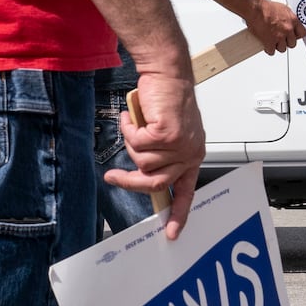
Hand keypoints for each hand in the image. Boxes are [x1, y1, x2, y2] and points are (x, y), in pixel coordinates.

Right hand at [105, 72, 204, 238]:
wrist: (167, 71)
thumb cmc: (165, 97)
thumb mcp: (168, 130)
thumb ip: (161, 152)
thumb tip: (143, 173)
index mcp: (192, 154)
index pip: (186, 191)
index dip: (178, 214)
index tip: (171, 233)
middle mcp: (190, 152)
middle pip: (155, 182)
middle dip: (130, 181)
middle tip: (112, 177)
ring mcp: (180, 144)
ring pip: (141, 161)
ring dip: (131, 141)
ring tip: (136, 122)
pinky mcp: (167, 134)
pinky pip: (136, 143)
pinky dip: (129, 128)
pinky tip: (135, 114)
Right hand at [245, 0, 305, 53]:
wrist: (255, 9)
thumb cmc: (266, 7)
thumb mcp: (283, 9)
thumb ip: (288, 18)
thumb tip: (289, 21)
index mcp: (293, 20)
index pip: (302, 33)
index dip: (297, 36)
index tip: (293, 36)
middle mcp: (288, 29)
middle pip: (292, 43)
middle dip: (287, 42)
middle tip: (281, 39)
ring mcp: (279, 36)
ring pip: (282, 49)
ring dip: (277, 46)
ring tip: (273, 41)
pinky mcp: (270, 42)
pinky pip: (271, 51)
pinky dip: (268, 49)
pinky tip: (267, 45)